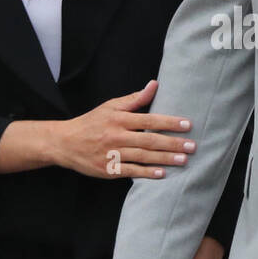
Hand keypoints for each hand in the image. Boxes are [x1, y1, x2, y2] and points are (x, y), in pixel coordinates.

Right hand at [56, 79, 194, 179]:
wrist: (65, 143)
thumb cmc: (92, 123)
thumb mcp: (110, 107)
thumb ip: (134, 99)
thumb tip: (154, 85)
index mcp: (119, 119)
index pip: (149, 120)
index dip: (169, 123)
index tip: (188, 125)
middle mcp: (116, 136)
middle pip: (149, 140)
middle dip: (172, 143)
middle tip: (192, 146)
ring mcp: (112, 154)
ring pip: (143, 157)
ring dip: (165, 159)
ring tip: (183, 160)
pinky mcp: (108, 169)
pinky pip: (131, 172)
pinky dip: (146, 173)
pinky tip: (162, 173)